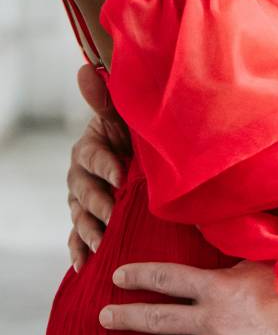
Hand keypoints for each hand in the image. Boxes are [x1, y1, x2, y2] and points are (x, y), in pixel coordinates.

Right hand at [67, 63, 131, 269]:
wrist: (142, 156)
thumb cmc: (134, 133)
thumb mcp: (124, 115)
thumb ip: (105, 98)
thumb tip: (85, 69)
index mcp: (90, 148)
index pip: (93, 157)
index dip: (105, 165)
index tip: (120, 174)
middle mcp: (81, 176)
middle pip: (83, 191)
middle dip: (98, 203)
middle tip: (112, 214)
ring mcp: (83, 201)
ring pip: (80, 216)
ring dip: (89, 231)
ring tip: (101, 244)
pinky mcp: (88, 221)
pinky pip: (78, 238)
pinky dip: (79, 251)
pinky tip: (84, 265)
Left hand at [100, 260, 277, 334]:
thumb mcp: (259, 262)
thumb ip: (229, 257)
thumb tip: (210, 233)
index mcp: (216, 288)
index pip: (166, 279)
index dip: (138, 277)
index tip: (117, 277)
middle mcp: (210, 321)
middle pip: (157, 319)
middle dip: (126, 316)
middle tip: (103, 317)